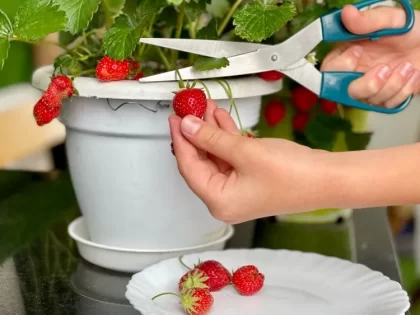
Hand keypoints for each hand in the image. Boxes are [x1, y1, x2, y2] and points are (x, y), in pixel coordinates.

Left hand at [168, 101, 330, 223]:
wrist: (329, 179)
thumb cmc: (292, 172)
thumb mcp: (244, 151)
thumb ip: (211, 138)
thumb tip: (187, 126)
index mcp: (218, 201)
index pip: (188, 168)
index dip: (180, 140)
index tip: (175, 118)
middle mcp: (225, 200)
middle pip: (200, 162)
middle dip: (195, 133)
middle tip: (187, 109)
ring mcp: (238, 190)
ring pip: (215, 157)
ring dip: (210, 131)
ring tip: (204, 107)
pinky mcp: (249, 180)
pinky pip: (230, 158)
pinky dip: (225, 138)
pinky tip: (220, 118)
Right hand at [321, 5, 419, 107]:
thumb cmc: (414, 31)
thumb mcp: (394, 20)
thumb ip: (370, 20)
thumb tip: (347, 13)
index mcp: (348, 52)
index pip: (328, 68)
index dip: (339, 65)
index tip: (358, 51)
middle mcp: (354, 73)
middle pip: (343, 91)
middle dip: (367, 84)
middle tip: (385, 68)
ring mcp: (368, 88)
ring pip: (368, 99)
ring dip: (392, 84)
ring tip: (407, 66)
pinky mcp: (383, 99)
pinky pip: (386, 105)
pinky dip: (402, 91)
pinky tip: (411, 75)